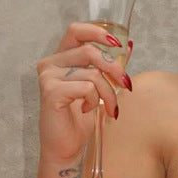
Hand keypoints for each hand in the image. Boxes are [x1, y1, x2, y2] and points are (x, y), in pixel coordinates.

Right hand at [36, 22, 133, 160]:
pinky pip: (87, 88)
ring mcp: (48, 77)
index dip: (98, 32)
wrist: (66, 147)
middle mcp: (50, 64)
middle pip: (89, 51)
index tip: (118, 44)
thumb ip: (109, 66)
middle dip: (114, 68)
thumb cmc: (80, 119)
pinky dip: (95, 101)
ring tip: (110, 108)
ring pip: (92, 73)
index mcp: (60, 58)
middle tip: (126, 85)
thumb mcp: (99, 88)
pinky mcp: (51, 92)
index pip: (77, 30)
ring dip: (109, 92)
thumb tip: (129, 45)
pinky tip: (88, 110)